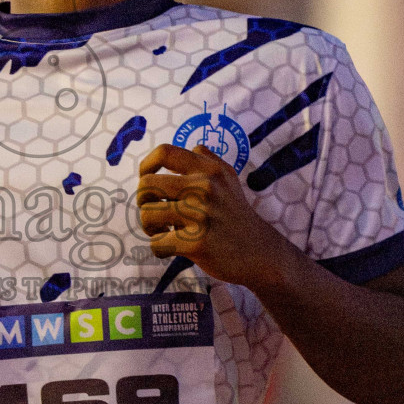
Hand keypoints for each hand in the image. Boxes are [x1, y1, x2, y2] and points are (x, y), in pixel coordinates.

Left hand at [136, 144, 289, 286]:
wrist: (260, 253)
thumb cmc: (235, 215)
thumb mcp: (228, 178)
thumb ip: (205, 160)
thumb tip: (179, 150)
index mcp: (210, 169)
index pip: (164, 152)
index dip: (146, 165)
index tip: (146, 179)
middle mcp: (205, 187)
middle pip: (147, 184)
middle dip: (143, 201)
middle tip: (155, 211)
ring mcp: (201, 215)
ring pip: (147, 214)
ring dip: (149, 226)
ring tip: (163, 231)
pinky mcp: (197, 243)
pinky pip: (156, 243)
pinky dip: (159, 249)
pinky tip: (172, 249)